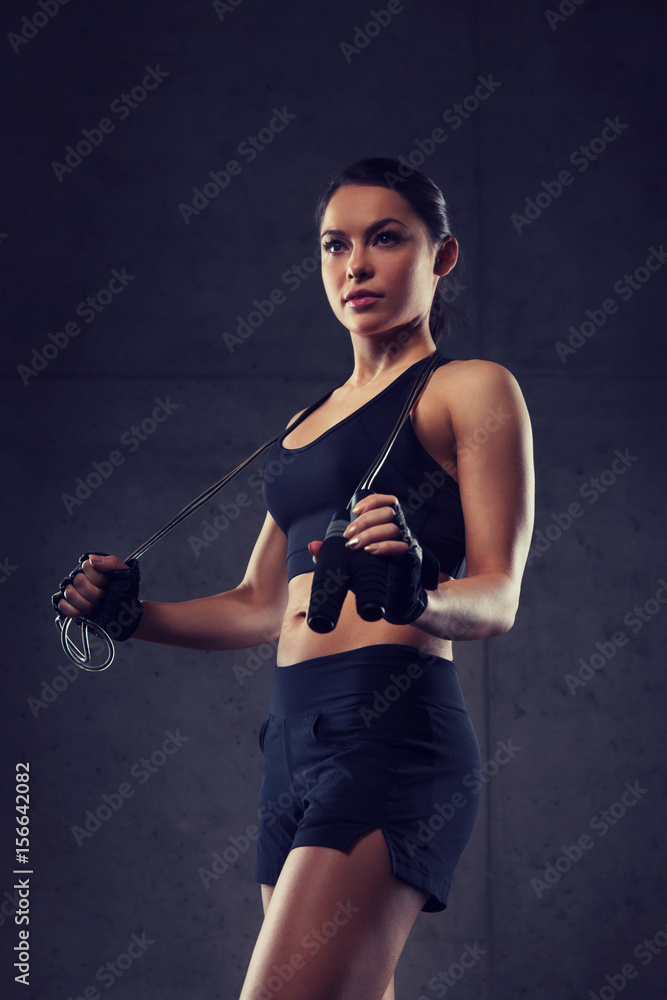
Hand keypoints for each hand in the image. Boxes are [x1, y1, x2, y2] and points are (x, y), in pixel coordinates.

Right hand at [52, 552, 142, 641]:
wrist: (124, 615)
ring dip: (87, 603)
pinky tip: (87, 611)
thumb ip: (112, 563)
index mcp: (93, 568)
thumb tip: (93, 559)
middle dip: (94, 593)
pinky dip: (76, 611)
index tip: (108, 584)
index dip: (99, 579)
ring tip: (96, 604)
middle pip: (78, 581)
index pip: (86, 567)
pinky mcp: (70, 605)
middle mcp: (81, 577)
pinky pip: (63, 606)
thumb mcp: (126, 574)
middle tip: (103, 596)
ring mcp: (74, 591)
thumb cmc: (125, 594)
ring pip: (69, 594)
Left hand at [309, 493, 439, 625]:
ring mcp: (405, 543)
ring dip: (371, 533)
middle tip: (349, 534)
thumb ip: (330, 553)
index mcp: (385, 526)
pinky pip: (400, 546)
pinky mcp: (409, 558)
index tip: (354, 511)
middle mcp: (398, 530)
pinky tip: (370, 551)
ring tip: (356, 545)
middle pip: (387, 512)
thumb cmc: (370, 574)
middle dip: (365, 520)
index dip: (372, 501)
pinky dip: (384, 546)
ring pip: (393, 527)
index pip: (387, 502)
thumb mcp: (348, 562)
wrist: (392, 598)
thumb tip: (313, 546)